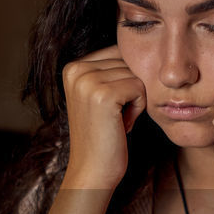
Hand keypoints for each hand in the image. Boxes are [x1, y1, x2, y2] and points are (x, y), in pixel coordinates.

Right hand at [61, 45, 146, 189]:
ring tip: (115, 121)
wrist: (93, 171)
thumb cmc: (103, 135)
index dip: (124, 81)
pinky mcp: (103, 94)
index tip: (109, 107)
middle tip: (113, 117)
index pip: (119, 54)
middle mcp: (76, 69)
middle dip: (130, 91)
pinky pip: (141, 88)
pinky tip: (121, 124)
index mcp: (72, 66)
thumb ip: (110, 69)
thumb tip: (141, 42)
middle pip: (129, 63)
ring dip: (135, 100)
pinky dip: (139, 108)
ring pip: (137, 75)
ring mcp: (88, 81)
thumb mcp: (99, 95)